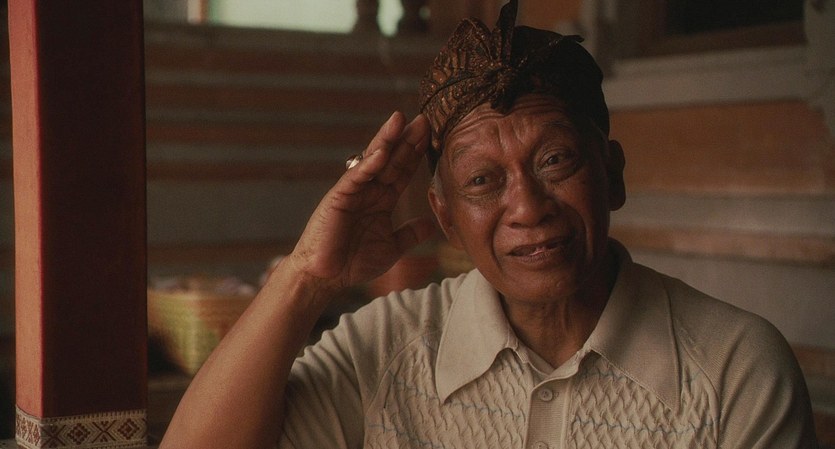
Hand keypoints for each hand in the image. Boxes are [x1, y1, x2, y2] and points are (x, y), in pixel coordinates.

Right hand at [286, 112, 433, 291]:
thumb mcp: (392, 248)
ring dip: (387, 141)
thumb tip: (430, 224)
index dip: (416, 155)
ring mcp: (353, 191)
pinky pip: (355, 177)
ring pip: (373, 161)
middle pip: (391, 160)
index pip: (402, 172)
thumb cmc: (353, 263)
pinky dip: (368, 165)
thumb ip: (409, 234)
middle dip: (406, 140)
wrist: (326, 277)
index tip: (432, 136)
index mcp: (381, 200)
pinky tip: (382, 152)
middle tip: (423, 119)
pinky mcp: (338, 197)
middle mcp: (368, 191)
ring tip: (400, 120)